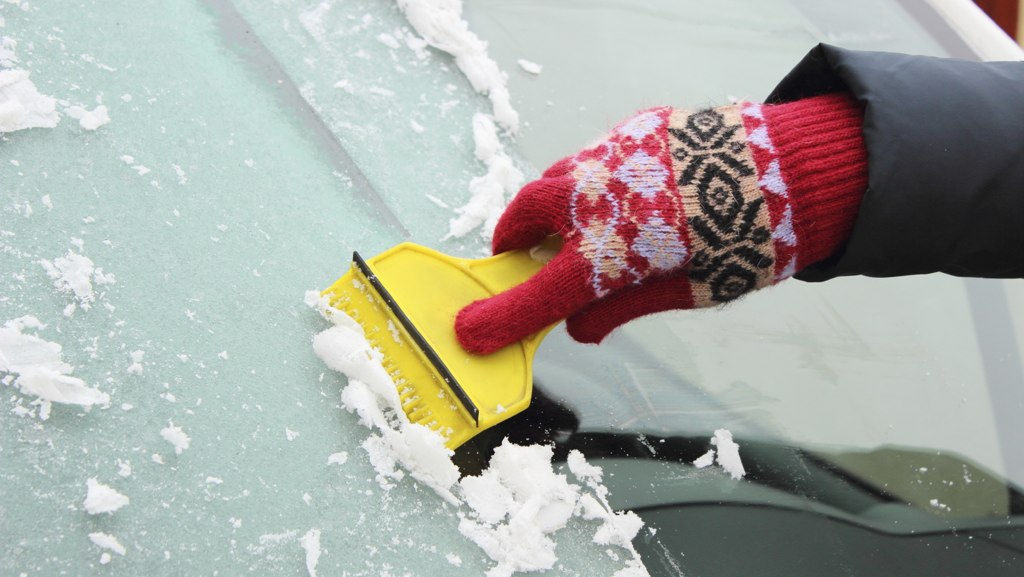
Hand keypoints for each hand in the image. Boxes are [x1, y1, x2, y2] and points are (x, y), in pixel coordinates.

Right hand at [456, 93, 865, 353]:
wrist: (797, 170)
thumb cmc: (747, 243)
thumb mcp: (687, 293)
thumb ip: (621, 308)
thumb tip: (578, 326)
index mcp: (609, 253)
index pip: (538, 294)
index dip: (499, 318)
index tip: (468, 332)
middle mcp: (596, 199)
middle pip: (524, 217)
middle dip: (513, 241)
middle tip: (522, 259)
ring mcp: (610, 157)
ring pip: (554, 180)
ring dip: (550, 208)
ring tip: (577, 226)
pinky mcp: (633, 130)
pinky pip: (593, 159)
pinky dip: (591, 183)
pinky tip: (628, 195)